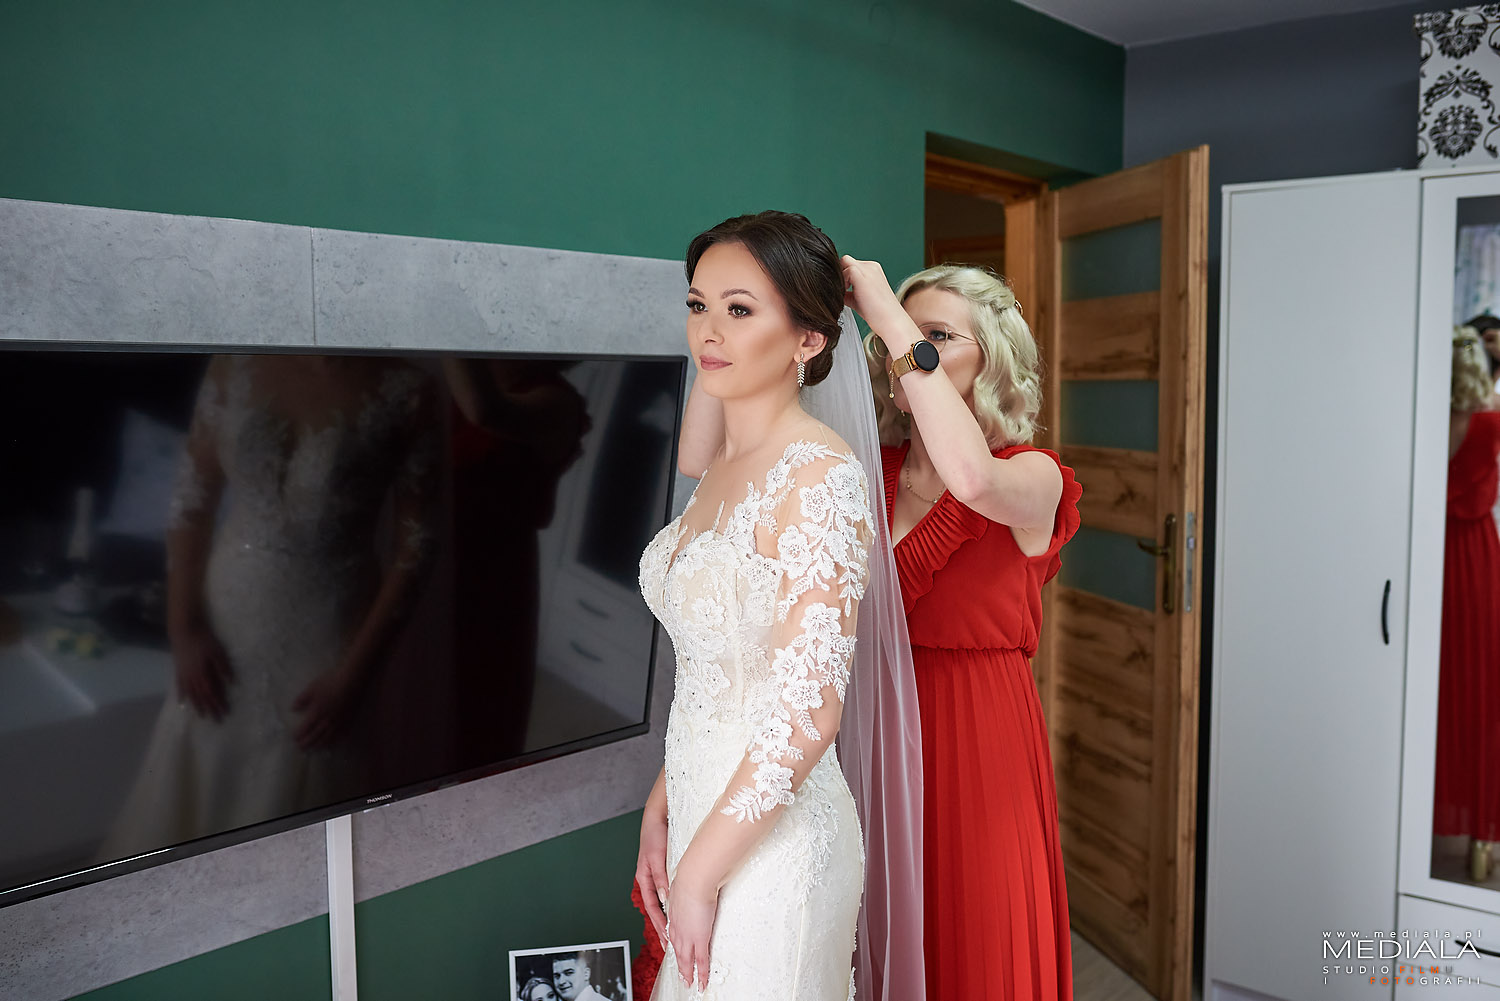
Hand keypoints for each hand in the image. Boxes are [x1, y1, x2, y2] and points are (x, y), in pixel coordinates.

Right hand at [170, 620, 232, 720]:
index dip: (219, 703)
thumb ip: (223, 667)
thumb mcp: (218, 652)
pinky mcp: (178, 670)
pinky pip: (180, 687)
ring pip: (191, 695)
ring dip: (197, 706)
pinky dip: (182, 696)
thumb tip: (232, 682)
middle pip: (202, 697)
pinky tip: (182, 703)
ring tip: (202, 716)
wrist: (184, 630)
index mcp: (203, 674)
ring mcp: (184, 675)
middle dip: (210, 709)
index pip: (213, 693)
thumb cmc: (204, 639)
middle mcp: (192, 678)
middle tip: (217, 720)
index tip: (225, 713)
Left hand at [291, 669, 359, 748]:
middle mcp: (328, 720)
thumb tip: (293, 709)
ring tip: (315, 749)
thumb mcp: (313, 687)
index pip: (306, 728)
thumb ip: (302, 699)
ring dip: (320, 744)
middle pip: (316, 735)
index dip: (299, 735)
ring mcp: (340, 721)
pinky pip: (342, 733)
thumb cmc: (331, 681)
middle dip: (308, 743)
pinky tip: (334, 742)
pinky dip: (336, 740)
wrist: (353, 679)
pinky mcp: (349, 719)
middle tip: (301, 749)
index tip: (294, 739)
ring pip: (329, 737)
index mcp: (317, 712)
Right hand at [635, 807, 669, 946]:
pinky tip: (681, 913)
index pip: (651, 907)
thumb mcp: (657, 857)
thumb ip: (661, 877)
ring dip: (669, 918)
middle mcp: (650, 880)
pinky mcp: (667, 871)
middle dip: (662, 927)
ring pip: (664, 903)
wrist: (658, 816)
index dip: (658, 924)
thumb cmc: (654, 834)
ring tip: (676, 935)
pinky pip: (670, 893)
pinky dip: (674, 905)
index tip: (666, 938)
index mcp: (644, 878)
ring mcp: (658, 876)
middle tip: (670, 945)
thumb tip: (665, 898)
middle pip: (656, 909)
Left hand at [665, 866, 718, 990]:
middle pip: (677, 951)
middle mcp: (677, 928)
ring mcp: (687, 935)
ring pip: (686, 960)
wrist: (694, 879)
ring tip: (690, 983)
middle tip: (683, 976)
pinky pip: (701, 961)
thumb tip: (688, 887)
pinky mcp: (699, 939)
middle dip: (680, 965)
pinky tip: (702, 981)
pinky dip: (701, 974)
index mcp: (673, 915)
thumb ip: (684, 891)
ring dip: (688, 973)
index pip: (673, 935)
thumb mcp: (683, 885)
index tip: (677, 952)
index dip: (675, 945)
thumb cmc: (690, 876)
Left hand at [840, 254, 918, 352]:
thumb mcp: (859, 299)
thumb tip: (836, 293)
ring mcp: (868, 269)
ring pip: (844, 262)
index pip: (850, 265)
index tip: (843, 292)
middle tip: (842, 291)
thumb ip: (848, 293)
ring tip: (844, 293)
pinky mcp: (862, 275)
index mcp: (872, 270)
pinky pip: (844, 270)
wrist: (889, 321)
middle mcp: (871, 267)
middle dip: (840, 274)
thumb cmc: (877, 314)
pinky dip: (841, 282)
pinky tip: (846, 293)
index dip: (843, 277)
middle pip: (845, 261)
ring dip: (840, 278)